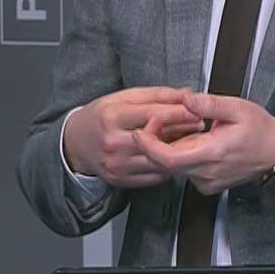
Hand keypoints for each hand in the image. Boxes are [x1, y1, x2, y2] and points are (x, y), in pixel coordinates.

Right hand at [63, 87, 207, 188]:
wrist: (76, 144)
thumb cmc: (100, 116)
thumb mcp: (122, 98)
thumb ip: (155, 95)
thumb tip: (186, 93)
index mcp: (112, 117)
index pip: (151, 114)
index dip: (177, 112)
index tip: (195, 109)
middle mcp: (113, 143)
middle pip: (156, 139)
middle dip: (182, 131)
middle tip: (198, 125)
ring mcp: (117, 164)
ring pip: (157, 160)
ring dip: (177, 150)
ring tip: (189, 140)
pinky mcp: (120, 180)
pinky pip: (153, 176)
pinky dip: (166, 165)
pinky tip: (173, 155)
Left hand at [132, 91, 274, 195]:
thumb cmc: (259, 129)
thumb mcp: (237, 108)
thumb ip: (209, 104)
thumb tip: (185, 99)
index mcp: (211, 153)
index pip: (168, 158)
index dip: (148, 145)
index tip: (141, 130)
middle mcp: (205, 173)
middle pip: (166, 163)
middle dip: (154, 142)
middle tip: (156, 120)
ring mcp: (206, 182)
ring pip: (174, 166)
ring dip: (168, 147)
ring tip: (176, 126)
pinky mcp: (207, 184)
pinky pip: (185, 170)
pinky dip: (180, 154)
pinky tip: (189, 139)